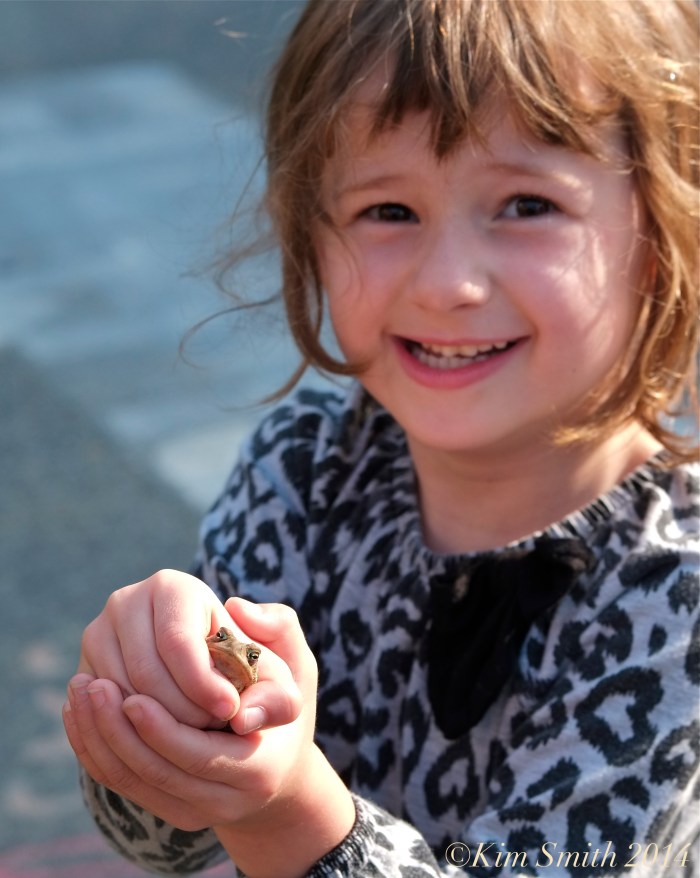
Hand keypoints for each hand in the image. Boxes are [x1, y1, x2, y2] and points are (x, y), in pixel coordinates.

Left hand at [64, 599, 354, 876]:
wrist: (275, 757)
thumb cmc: (278, 697)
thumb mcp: (295, 665)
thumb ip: (280, 631)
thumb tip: (237, 609)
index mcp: (259, 767)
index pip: (199, 752)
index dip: (162, 725)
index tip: (131, 693)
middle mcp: (228, 800)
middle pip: (158, 768)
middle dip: (118, 728)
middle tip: (91, 684)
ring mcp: (196, 811)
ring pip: (133, 780)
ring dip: (99, 736)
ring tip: (80, 692)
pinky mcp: (170, 810)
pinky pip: (122, 786)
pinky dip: (94, 751)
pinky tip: (78, 711)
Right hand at [73, 569, 300, 727]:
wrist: (216, 688)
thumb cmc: (251, 675)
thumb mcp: (280, 674)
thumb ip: (277, 681)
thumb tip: (242, 677)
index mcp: (172, 587)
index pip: (178, 642)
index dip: (203, 684)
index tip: (229, 712)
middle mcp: (126, 602)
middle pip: (144, 673)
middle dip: (183, 711)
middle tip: (214, 728)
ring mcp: (97, 636)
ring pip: (118, 698)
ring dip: (159, 727)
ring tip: (198, 731)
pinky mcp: (84, 670)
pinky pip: (100, 714)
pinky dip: (133, 735)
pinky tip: (169, 740)